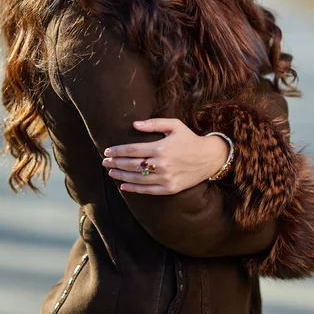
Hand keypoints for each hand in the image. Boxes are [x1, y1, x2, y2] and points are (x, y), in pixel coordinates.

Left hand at [101, 118, 229, 194]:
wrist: (208, 158)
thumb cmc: (189, 139)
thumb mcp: (174, 125)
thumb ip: (154, 123)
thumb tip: (134, 124)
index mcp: (161, 147)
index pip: (132, 150)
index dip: (117, 151)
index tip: (107, 151)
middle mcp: (162, 164)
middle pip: (132, 164)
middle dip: (115, 163)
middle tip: (104, 161)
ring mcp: (165, 178)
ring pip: (137, 178)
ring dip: (121, 175)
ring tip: (111, 172)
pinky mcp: (170, 188)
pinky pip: (148, 190)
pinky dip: (134, 188)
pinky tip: (124, 185)